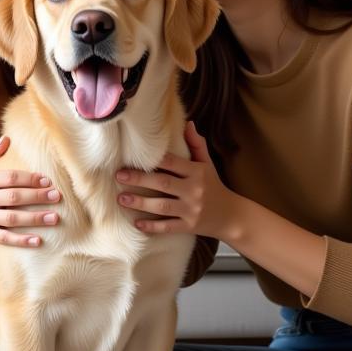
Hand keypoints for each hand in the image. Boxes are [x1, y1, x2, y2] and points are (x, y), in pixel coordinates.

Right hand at [0, 136, 60, 247]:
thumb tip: (6, 139)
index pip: (10, 178)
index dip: (30, 178)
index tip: (47, 180)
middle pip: (14, 197)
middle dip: (37, 197)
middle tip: (57, 196)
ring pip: (12, 218)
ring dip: (35, 218)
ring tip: (54, 218)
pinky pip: (4, 238)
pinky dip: (21, 241)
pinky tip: (37, 241)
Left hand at [116, 122, 235, 238]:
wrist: (232, 216)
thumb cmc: (214, 185)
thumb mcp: (208, 164)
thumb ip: (196, 144)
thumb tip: (188, 123)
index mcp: (197, 172)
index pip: (172, 163)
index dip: (153, 160)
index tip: (132, 159)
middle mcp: (194, 190)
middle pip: (163, 184)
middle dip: (139, 180)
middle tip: (119, 176)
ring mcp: (191, 210)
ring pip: (162, 206)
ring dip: (140, 203)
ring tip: (121, 199)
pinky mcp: (189, 227)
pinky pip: (168, 227)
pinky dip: (152, 227)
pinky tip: (136, 223)